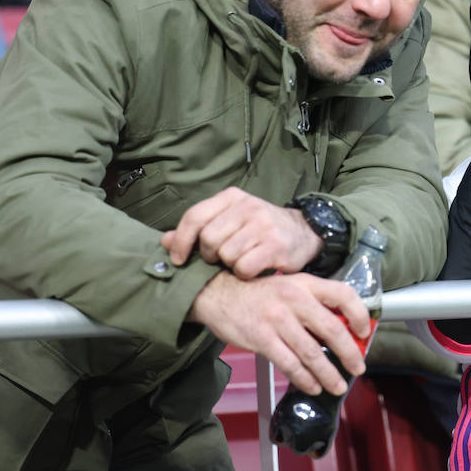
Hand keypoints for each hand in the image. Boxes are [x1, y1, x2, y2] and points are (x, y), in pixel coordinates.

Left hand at [160, 187, 321, 278]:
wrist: (305, 232)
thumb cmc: (261, 229)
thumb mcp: (230, 221)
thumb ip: (198, 230)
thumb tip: (165, 241)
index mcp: (232, 197)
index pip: (195, 216)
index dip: (181, 241)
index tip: (179, 259)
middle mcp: (248, 207)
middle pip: (208, 239)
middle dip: (210, 256)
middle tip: (221, 259)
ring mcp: (263, 225)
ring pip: (226, 255)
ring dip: (229, 265)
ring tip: (241, 261)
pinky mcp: (276, 245)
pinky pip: (244, 267)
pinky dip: (244, 273)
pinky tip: (253, 268)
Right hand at [188, 271, 368, 395]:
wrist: (217, 294)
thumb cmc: (258, 293)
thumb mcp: (289, 286)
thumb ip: (313, 302)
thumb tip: (342, 327)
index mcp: (305, 284)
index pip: (342, 294)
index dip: (359, 314)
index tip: (364, 332)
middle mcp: (294, 299)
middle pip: (332, 329)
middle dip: (349, 353)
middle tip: (358, 368)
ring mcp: (277, 320)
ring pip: (312, 352)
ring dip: (328, 373)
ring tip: (337, 385)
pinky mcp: (261, 338)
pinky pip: (289, 364)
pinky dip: (304, 378)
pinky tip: (312, 386)